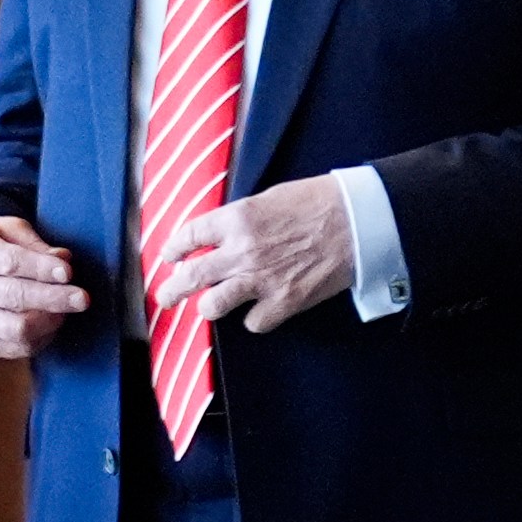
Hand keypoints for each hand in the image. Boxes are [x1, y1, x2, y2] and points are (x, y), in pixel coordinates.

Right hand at [0, 214, 84, 359]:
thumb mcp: (7, 229)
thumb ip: (35, 243)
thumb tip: (63, 259)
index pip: (7, 263)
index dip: (40, 268)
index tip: (67, 271)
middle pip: (14, 297)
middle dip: (53, 299)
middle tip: (82, 298)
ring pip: (18, 329)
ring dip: (51, 319)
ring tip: (70, 305)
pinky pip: (20, 347)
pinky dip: (44, 335)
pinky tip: (55, 318)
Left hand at [155, 175, 353, 334]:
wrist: (356, 221)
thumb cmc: (317, 202)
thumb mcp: (268, 197)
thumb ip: (239, 218)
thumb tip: (218, 235)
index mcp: (237, 218)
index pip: (190, 235)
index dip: (174, 247)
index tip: (169, 255)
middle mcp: (242, 251)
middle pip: (192, 276)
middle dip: (172, 289)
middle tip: (166, 296)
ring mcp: (261, 280)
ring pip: (212, 305)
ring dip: (207, 307)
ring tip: (208, 306)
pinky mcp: (283, 302)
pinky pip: (252, 323)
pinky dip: (253, 318)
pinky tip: (257, 310)